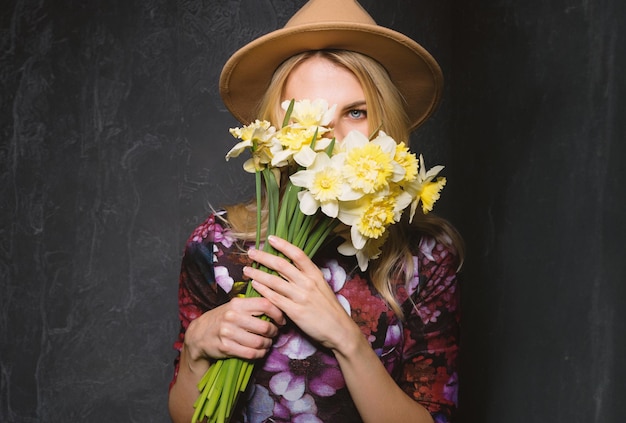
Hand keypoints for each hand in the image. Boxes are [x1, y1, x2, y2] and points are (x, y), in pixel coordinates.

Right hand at [184, 296, 285, 367]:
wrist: (199, 334)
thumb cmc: (222, 318)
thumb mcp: (234, 306)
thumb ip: (253, 306)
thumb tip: (279, 308)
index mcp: (237, 303)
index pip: (266, 305)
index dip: (278, 314)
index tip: (281, 320)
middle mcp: (232, 316)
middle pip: (265, 326)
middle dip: (274, 332)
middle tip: (274, 333)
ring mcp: (228, 332)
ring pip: (259, 342)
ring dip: (267, 344)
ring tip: (267, 343)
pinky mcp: (226, 347)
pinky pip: (251, 353)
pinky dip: (259, 354)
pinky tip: (260, 351)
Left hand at [244, 235, 359, 351]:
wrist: (339, 330)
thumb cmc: (329, 308)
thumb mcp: (322, 286)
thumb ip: (307, 277)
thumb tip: (290, 267)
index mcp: (315, 274)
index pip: (297, 254)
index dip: (283, 244)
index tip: (270, 238)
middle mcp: (308, 283)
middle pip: (281, 265)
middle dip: (263, 257)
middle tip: (251, 253)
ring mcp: (301, 297)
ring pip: (274, 281)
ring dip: (258, 274)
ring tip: (247, 270)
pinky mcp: (295, 312)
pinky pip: (275, 298)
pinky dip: (263, 290)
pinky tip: (254, 286)